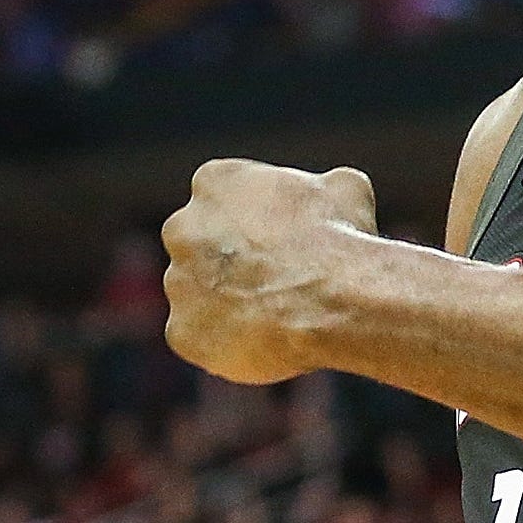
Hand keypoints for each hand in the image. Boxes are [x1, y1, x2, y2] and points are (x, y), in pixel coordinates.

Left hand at [163, 160, 377, 384]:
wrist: (333, 300)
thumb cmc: (339, 238)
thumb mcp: (346, 190)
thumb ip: (320, 188)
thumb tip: (332, 193)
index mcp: (215, 182)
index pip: (225, 195)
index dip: (259, 217)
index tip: (285, 234)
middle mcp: (182, 228)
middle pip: (202, 244)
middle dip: (233, 258)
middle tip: (278, 276)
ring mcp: (177, 283)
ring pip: (201, 293)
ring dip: (230, 300)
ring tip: (281, 312)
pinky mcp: (182, 332)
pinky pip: (201, 338)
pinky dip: (228, 340)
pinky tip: (267, 339)